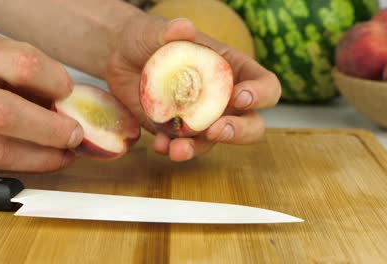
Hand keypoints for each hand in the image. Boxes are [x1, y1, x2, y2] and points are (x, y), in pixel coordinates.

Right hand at [0, 27, 83, 171]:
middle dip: (50, 130)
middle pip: (3, 114)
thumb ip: (31, 76)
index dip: (56, 83)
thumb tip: (70, 104)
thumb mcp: (1, 55)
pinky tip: (42, 158)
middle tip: (75, 135)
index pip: (23, 65)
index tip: (70, 93)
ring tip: (64, 153)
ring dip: (40, 157)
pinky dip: (23, 164)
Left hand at [106, 14, 280, 161]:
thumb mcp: (157, 30)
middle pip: (252, 124)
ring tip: (178, 149)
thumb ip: (171, 30)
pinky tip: (159, 144)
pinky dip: (172, 149)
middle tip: (216, 130)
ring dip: (199, 149)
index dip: (261, 95)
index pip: (266, 85)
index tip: (238, 97)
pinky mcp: (179, 132)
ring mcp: (203, 118)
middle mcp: (224, 98)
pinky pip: (184, 147)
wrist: (120, 58)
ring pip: (215, 142)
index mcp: (233, 70)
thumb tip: (184, 28)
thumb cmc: (149, 38)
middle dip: (240, 132)